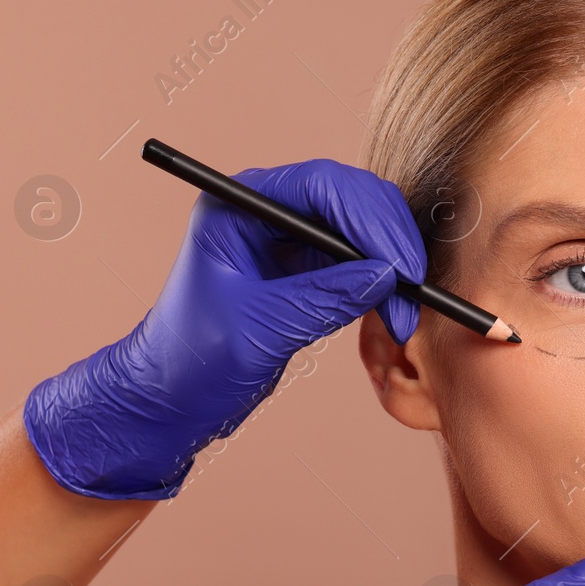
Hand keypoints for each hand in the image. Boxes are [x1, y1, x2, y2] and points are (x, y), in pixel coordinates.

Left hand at [23, 159, 425, 499]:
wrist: (173, 398)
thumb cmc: (193, 359)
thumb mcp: (259, 328)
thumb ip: (321, 298)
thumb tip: (385, 277)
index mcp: (239, 206)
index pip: (321, 186)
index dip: (370, 219)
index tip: (399, 264)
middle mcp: (268, 211)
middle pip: (352, 199)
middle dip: (388, 242)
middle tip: (411, 290)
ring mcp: (290, 238)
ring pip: (364, 228)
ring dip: (393, 265)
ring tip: (403, 314)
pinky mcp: (308, 268)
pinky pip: (362, 260)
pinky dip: (384, 283)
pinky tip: (393, 312)